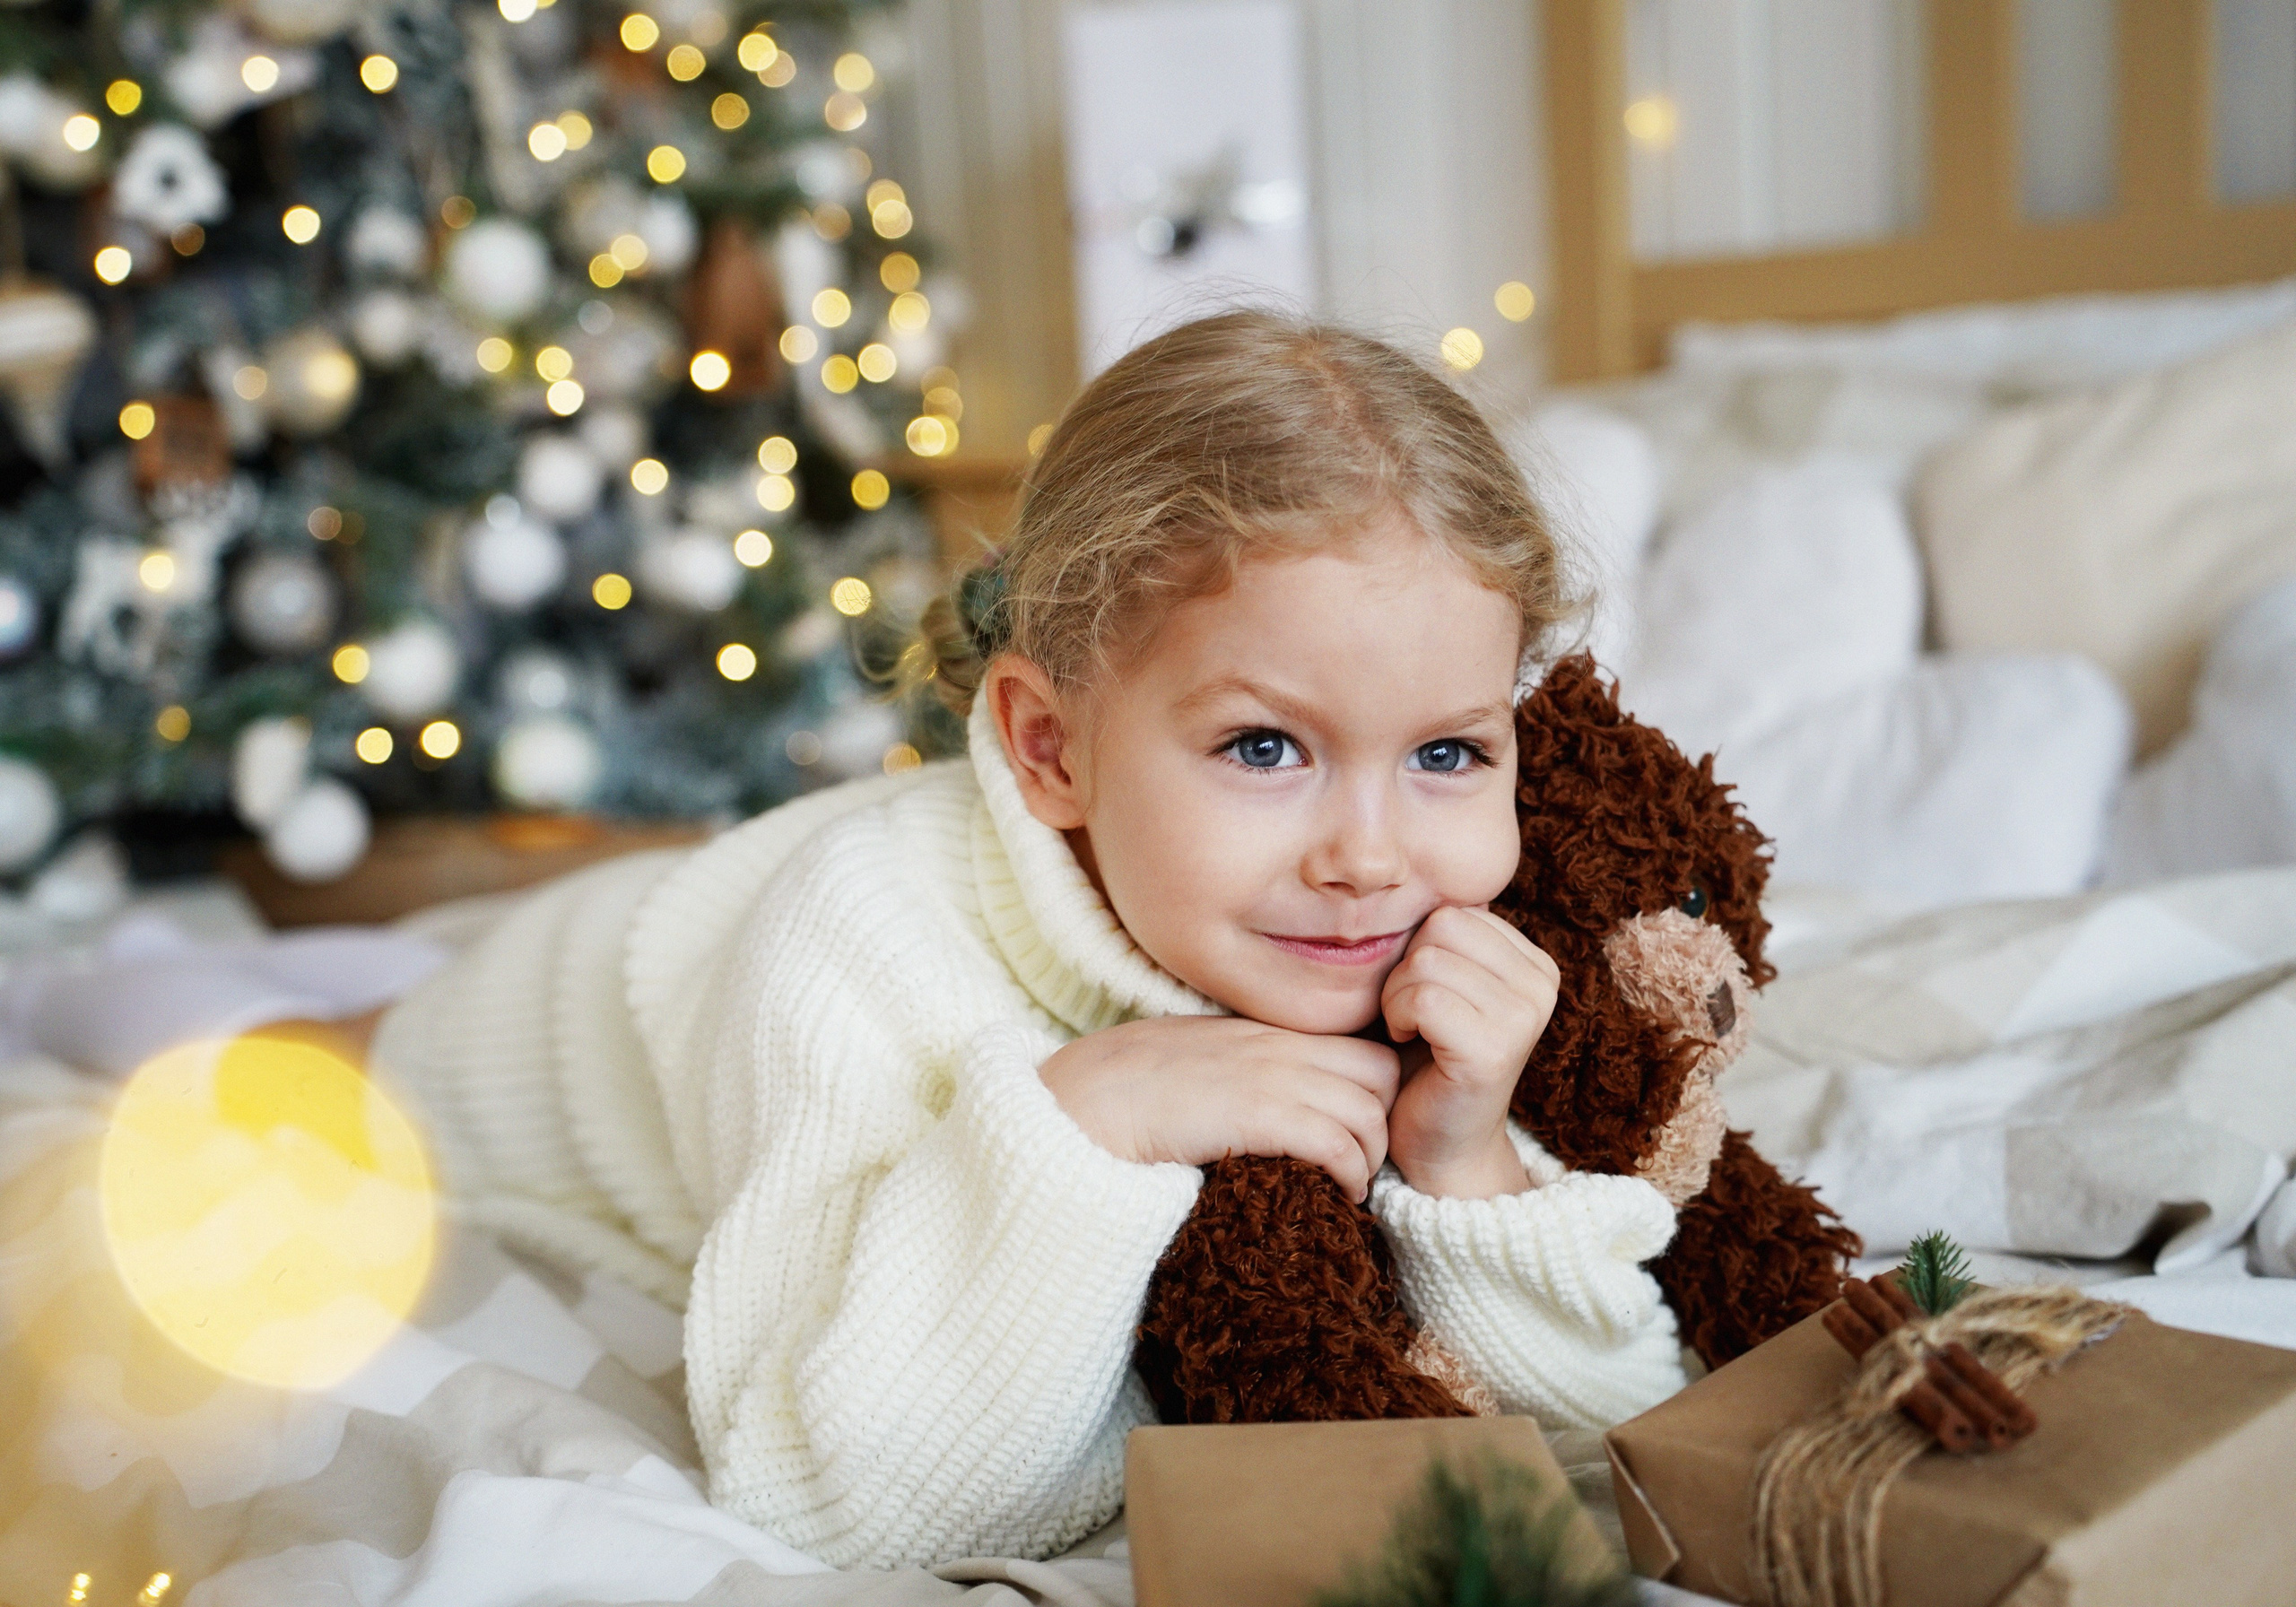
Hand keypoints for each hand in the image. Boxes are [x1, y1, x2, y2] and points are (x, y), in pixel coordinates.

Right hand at [1040, 1016, 1400, 1201]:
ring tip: (1351, 1187)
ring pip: (1369, 1112)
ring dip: (1370, 1158)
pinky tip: (1338, 1195)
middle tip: (1363, 1163)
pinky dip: (1350, 1173)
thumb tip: (1261, 1104)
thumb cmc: (1125, 1089)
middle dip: (1386, 1122)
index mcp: (1264, 1033)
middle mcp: (1277, 1047)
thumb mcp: (1196, 1060)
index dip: (1374, 1094)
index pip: (1359, 1048)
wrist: (1084, 1097)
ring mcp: (1270, 1078)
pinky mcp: (1258, 1115)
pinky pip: (1338, 1141)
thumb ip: (1239, 1068)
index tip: (1360, 1133)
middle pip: (1382, 1075)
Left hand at [1381, 906, 1558, 1198]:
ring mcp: (1524, 1017)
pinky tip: (1414, 1043)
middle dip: (1407, 968)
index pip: (1457, 911)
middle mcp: (1542, 984)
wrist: (1441, 1144)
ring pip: (1426, 960)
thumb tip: (1421, 871)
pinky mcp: (1495, 1049)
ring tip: (1416, 1030)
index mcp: (1535, 963)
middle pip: (1441, 927)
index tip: (1429, 996)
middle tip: (1416, 1015)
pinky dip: (1400, 1018)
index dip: (1422, 949)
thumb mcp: (1446, 984)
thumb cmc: (1429, 1058)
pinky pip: (1422, 997)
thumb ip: (1449, 939)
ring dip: (1398, 996)